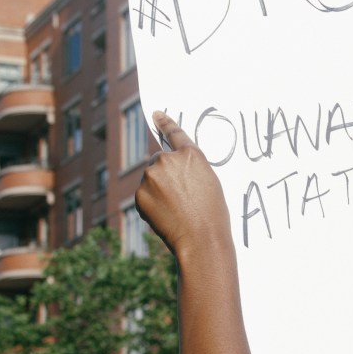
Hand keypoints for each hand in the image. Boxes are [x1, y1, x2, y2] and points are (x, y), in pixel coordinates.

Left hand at [136, 112, 233, 260]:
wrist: (201, 238)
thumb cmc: (213, 215)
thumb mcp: (209, 183)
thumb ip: (190, 170)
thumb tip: (172, 171)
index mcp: (191, 155)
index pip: (174, 133)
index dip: (165, 122)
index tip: (156, 114)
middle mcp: (168, 160)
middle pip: (159, 160)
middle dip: (164, 173)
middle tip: (178, 196)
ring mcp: (151, 176)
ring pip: (150, 179)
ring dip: (158, 189)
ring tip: (176, 209)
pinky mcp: (140, 194)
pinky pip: (144, 195)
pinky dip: (151, 204)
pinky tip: (166, 216)